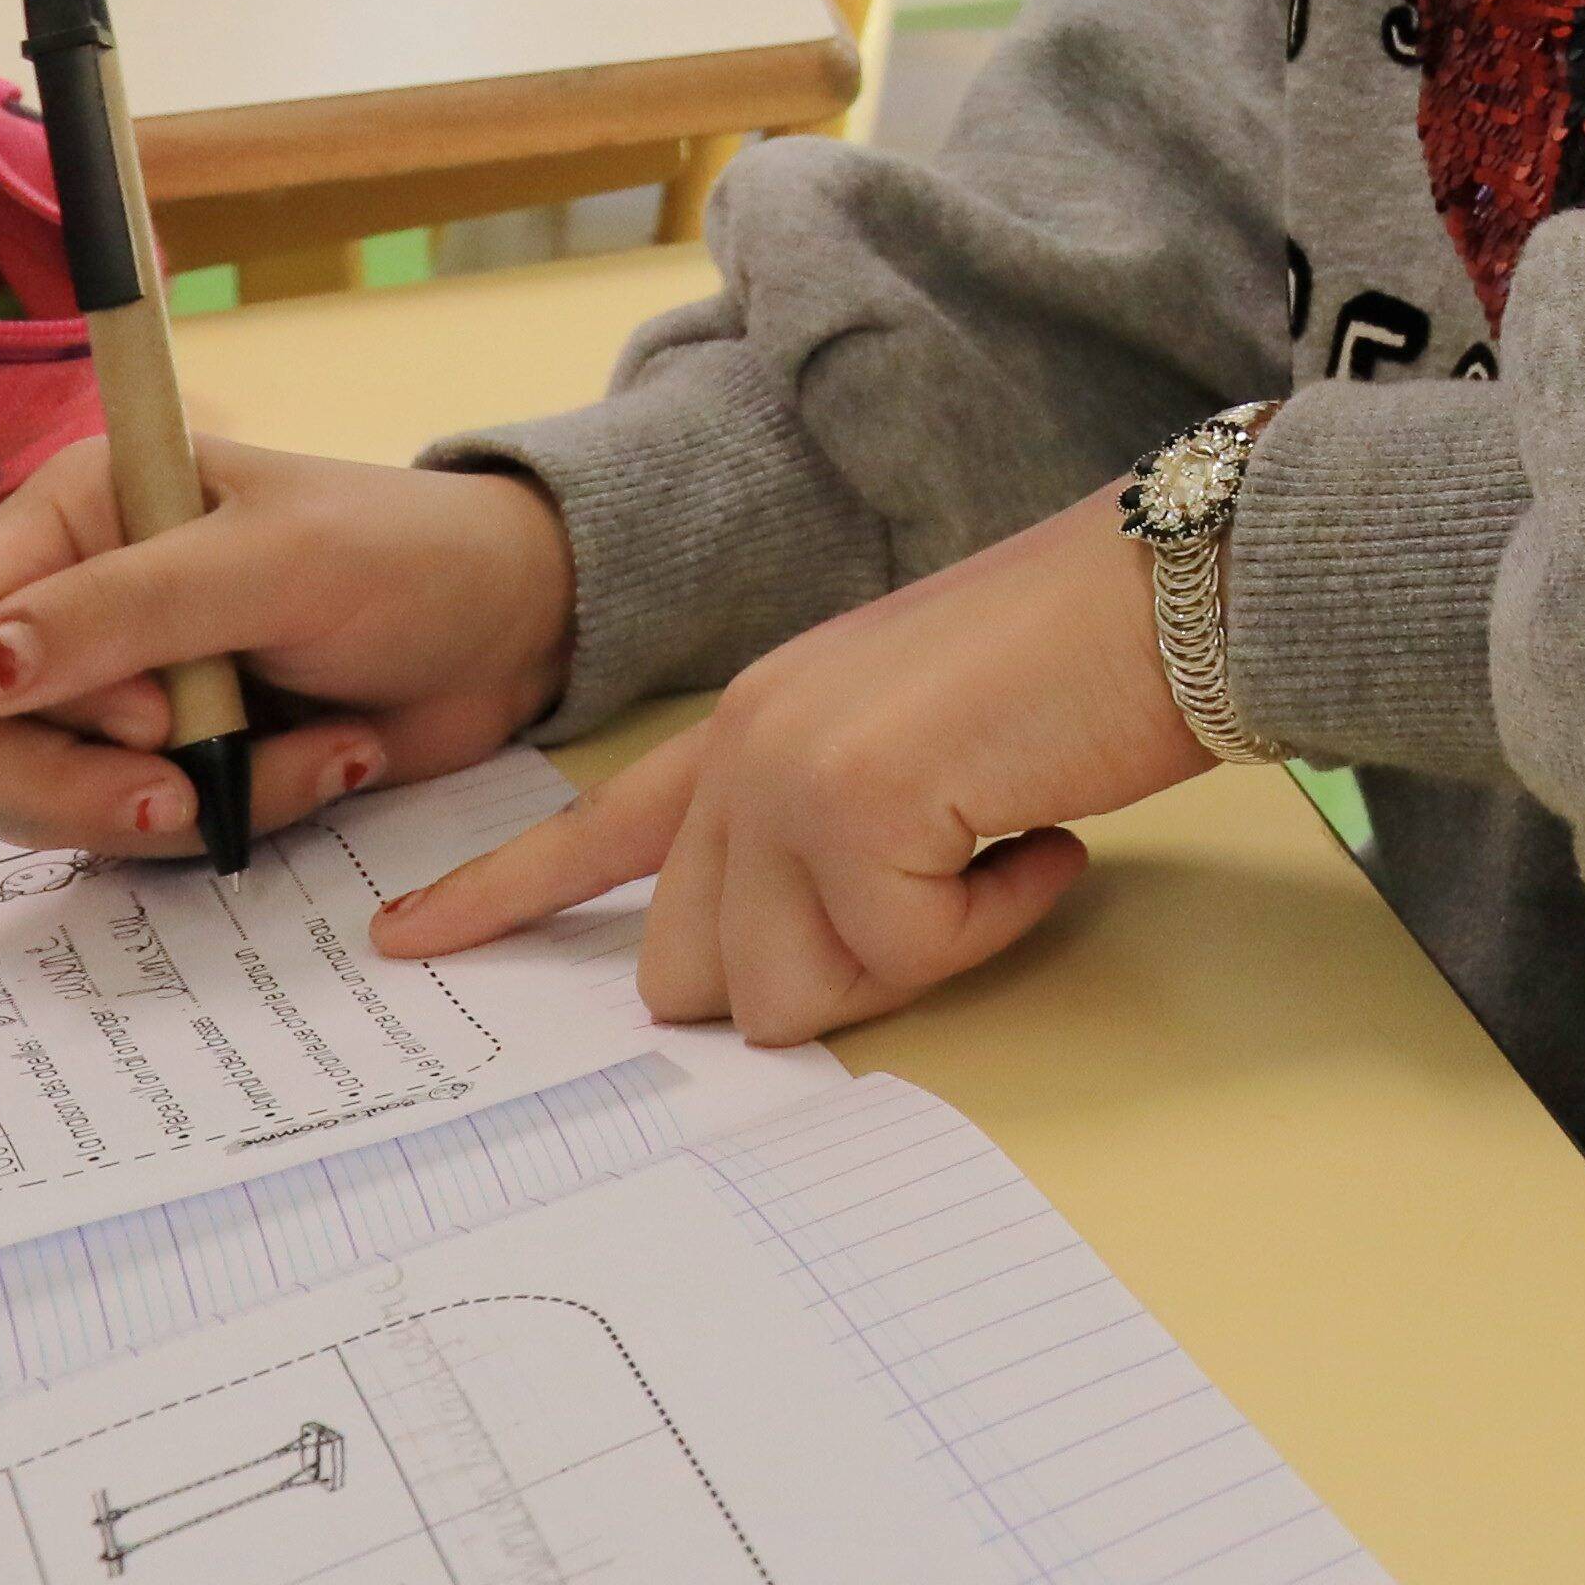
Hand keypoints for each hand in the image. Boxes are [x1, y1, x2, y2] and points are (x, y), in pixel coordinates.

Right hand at [0, 438, 575, 858]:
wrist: (514, 628)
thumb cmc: (403, 558)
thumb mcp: (274, 564)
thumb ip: (120, 609)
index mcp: (69, 514)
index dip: (6, 691)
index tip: (150, 706)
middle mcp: (62, 602)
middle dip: (66, 786)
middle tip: (186, 789)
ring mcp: (103, 696)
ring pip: (30, 803)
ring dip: (175, 805)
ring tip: (312, 756)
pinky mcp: (154, 769)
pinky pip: (126, 837)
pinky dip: (230, 819)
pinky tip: (326, 765)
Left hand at [372, 493, 1205, 1048]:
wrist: (1181, 587)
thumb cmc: (1087, 664)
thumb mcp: (919, 745)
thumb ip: (833, 830)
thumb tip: (806, 955)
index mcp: (753, 719)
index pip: (597, 826)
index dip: (499, 897)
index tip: (403, 941)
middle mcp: (745, 742)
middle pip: (697, 974)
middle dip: (821, 976)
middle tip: (941, 891)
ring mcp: (789, 773)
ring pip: (788, 997)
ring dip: (913, 958)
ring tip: (999, 846)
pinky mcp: (854, 810)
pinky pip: (896, 968)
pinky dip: (985, 927)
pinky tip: (1039, 833)